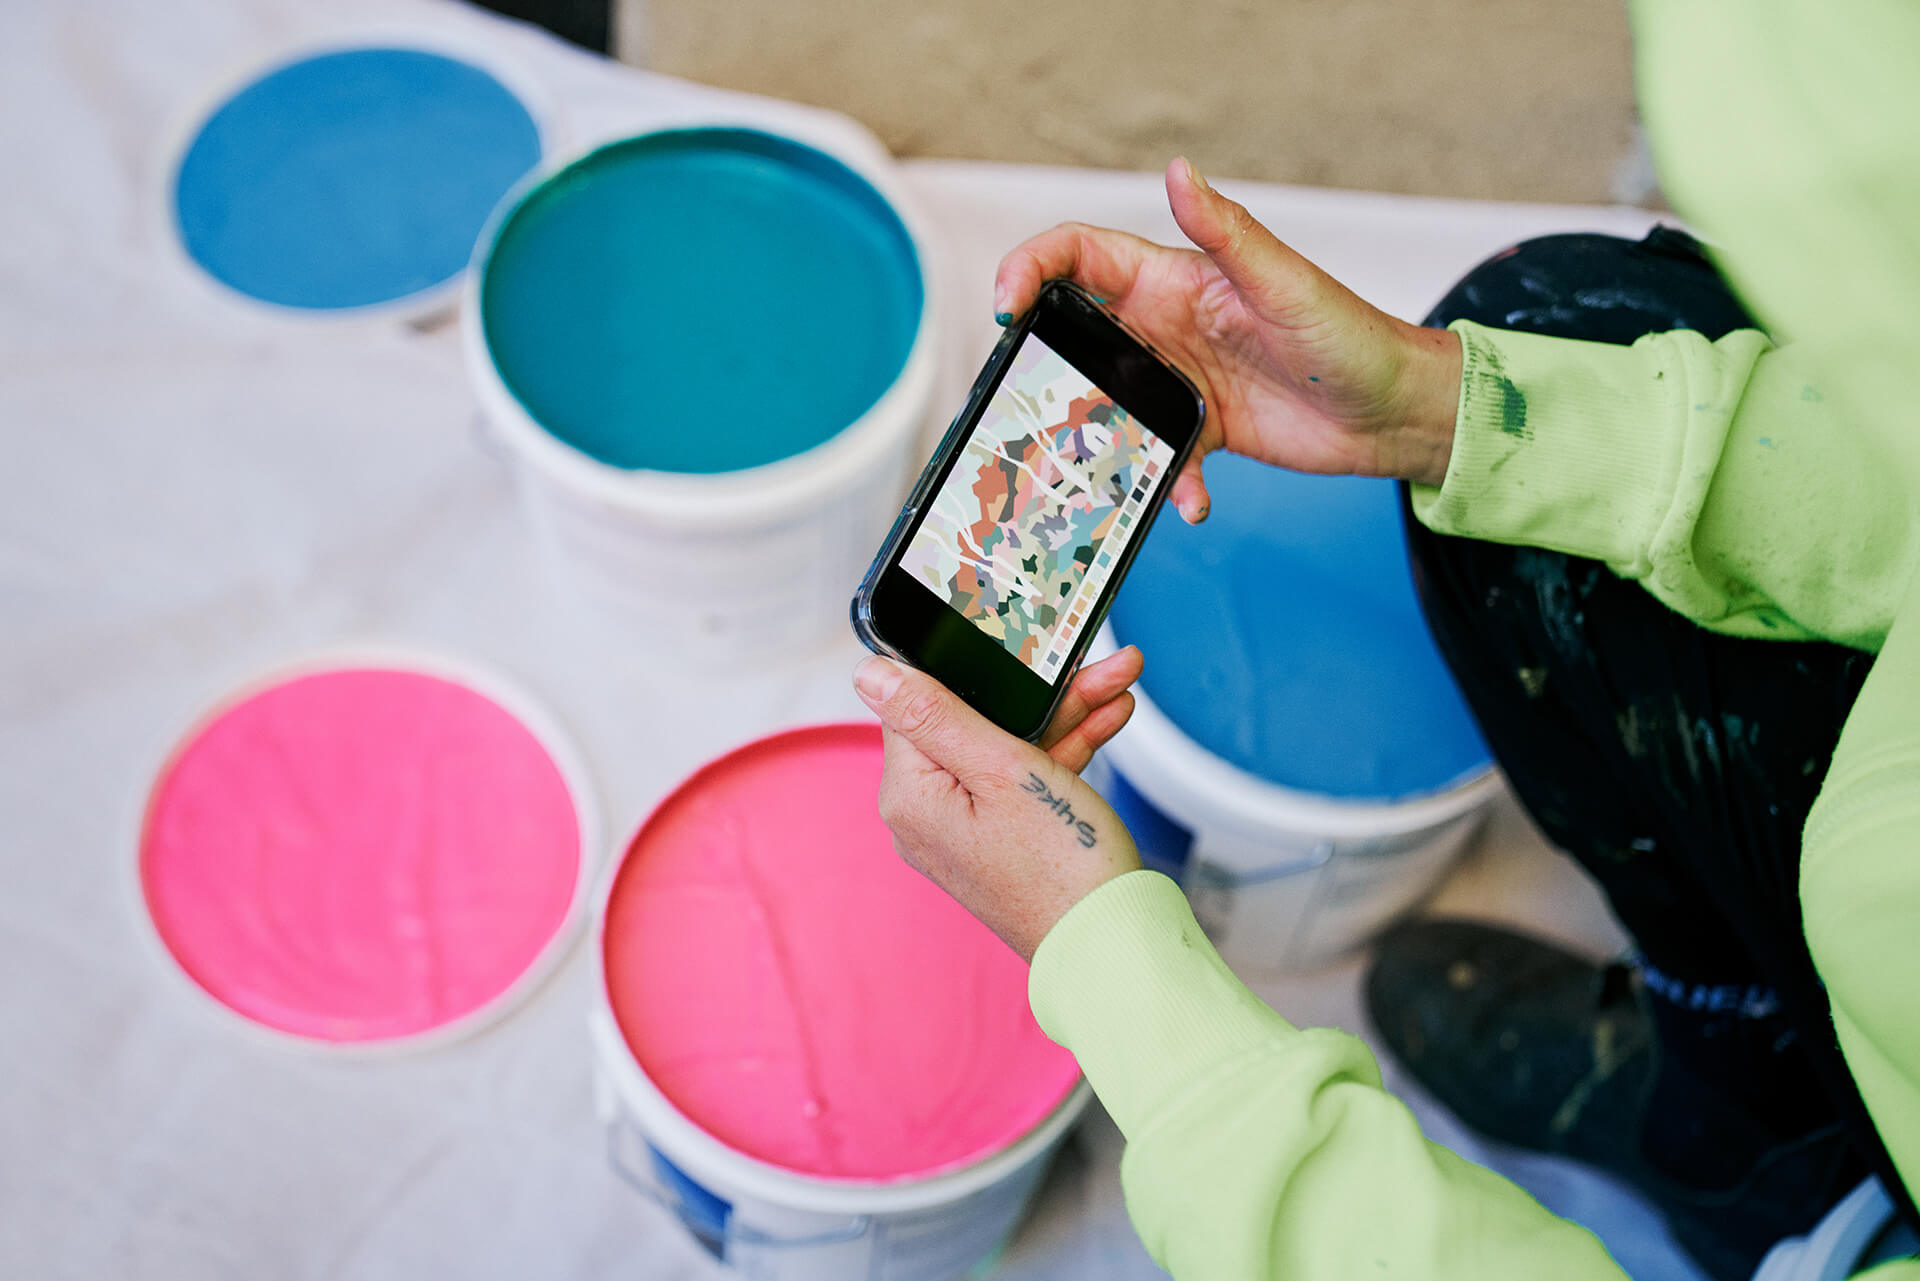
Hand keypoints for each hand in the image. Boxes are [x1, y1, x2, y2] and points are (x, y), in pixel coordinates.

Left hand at [854, 648, 1146, 960]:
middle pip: (973, 721)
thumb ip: (936, 715)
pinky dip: (1065, 751)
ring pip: (1009, 746)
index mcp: (911, 795)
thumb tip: (868, 672)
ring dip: (1066, 713)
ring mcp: (966, 828)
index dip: (968, 668)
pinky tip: (1109, 717)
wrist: (1115, 945)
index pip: (919, 704)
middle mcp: (927, 814)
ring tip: (1117, 678)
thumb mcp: (1001, 770)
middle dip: (1038, 690)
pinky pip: (1025, 779)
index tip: (1012, 636)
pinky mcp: (1003, 839)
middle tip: (1085, 659)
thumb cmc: (1062, 866)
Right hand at [995, 158, 1463, 515]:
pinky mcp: (1196, 430)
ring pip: (1103, 405)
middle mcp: (1163, 327)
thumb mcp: (1282, 282)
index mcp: (1172, 279)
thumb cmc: (1349, 335)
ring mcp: (1175, 380)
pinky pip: (1154, 459)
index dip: (1031, 269)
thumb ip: (1226, 231)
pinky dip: (1165, 485)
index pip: (1079, 258)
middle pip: (1072, 335)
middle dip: (1042, 366)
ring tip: (1102, 468)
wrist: (1391, 411)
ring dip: (1097, 439)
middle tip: (1031, 404)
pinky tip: (1192, 501)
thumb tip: (1177, 171)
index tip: (1009, 305)